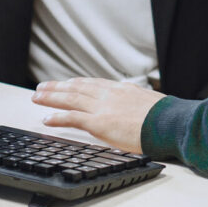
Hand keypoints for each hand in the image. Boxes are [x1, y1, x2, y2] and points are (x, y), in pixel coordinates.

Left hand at [31, 78, 164, 154]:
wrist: (170, 123)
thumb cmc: (166, 117)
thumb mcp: (151, 102)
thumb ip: (138, 102)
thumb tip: (137, 106)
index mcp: (122, 89)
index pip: (93, 84)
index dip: (76, 84)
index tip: (66, 83)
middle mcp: (109, 94)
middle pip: (77, 88)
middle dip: (57, 87)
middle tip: (42, 87)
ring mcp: (103, 108)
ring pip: (70, 99)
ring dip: (51, 98)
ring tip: (37, 97)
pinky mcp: (100, 123)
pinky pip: (72, 118)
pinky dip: (58, 117)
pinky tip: (47, 118)